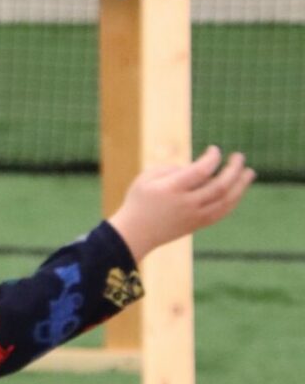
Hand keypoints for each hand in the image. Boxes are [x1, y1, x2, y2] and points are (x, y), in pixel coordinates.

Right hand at [108, 146, 254, 261]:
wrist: (135, 233)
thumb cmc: (139, 201)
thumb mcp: (146, 178)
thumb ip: (171, 169)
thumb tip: (194, 168)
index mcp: (172, 189)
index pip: (201, 171)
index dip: (212, 158)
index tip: (214, 150)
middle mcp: (187, 204)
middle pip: (219, 186)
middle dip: (233, 170)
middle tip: (239, 156)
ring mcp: (194, 216)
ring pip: (226, 201)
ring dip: (240, 186)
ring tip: (249, 172)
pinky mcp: (198, 225)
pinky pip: (222, 212)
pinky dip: (233, 200)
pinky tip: (237, 190)